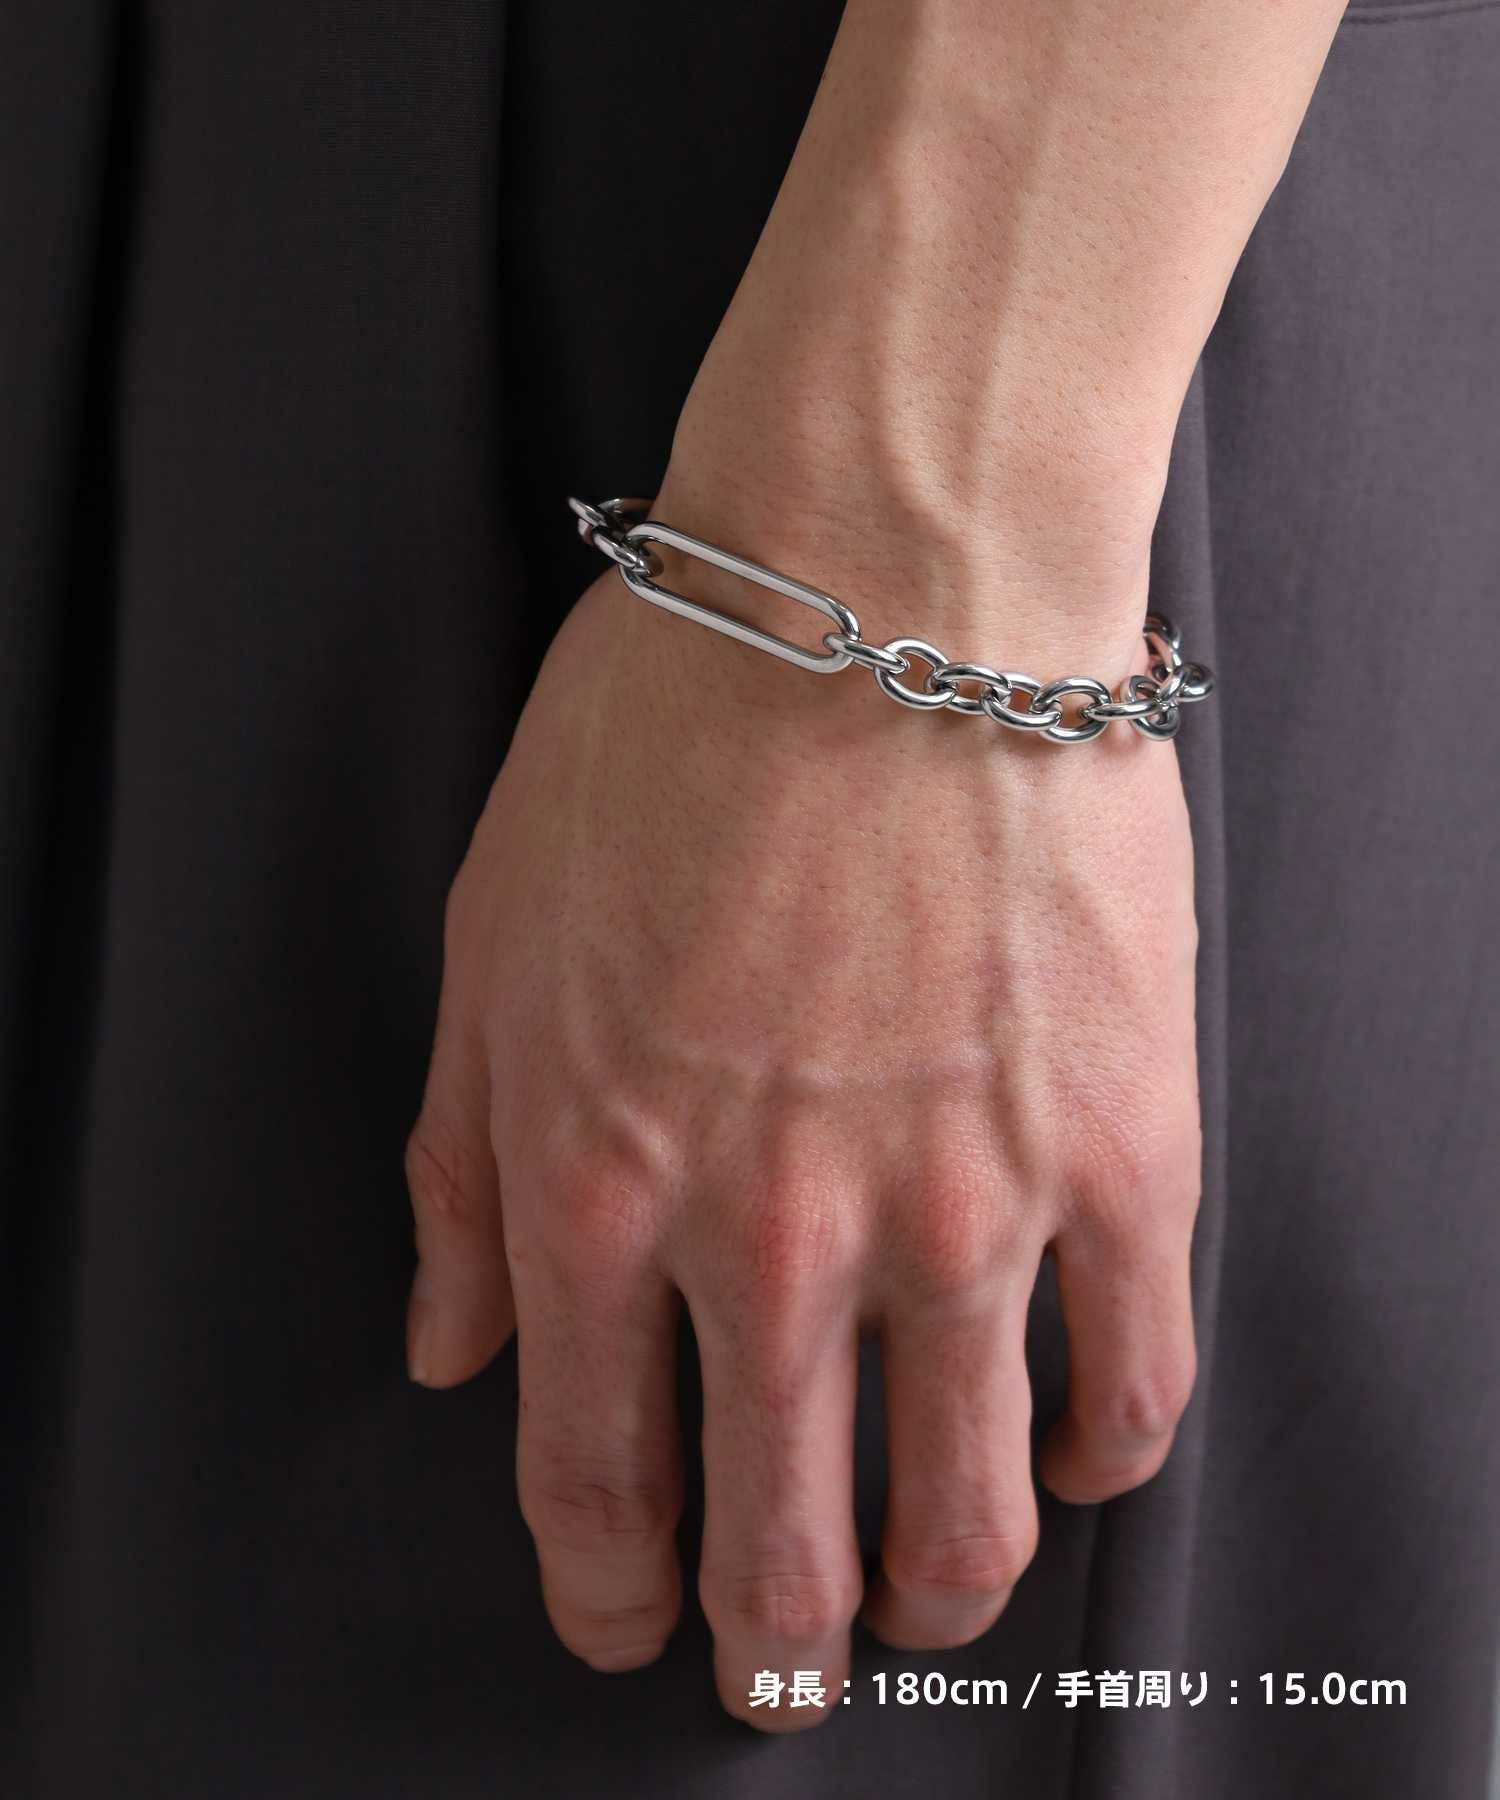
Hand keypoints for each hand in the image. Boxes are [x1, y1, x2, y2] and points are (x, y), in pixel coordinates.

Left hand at [403, 544, 1201, 1730]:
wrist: (884, 584)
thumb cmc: (675, 729)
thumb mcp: (494, 937)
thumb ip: (462, 1167)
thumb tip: (451, 1342)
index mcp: (605, 1183)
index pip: (593, 1473)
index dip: (603, 1585)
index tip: (622, 1616)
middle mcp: (778, 1233)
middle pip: (777, 1538)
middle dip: (770, 1641)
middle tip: (777, 1669)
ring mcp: (962, 1206)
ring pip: (957, 1512)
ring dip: (932, 1595)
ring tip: (921, 1601)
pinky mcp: (1120, 1150)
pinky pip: (1132, 1381)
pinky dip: (1095, 1457)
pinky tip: (1065, 1458)